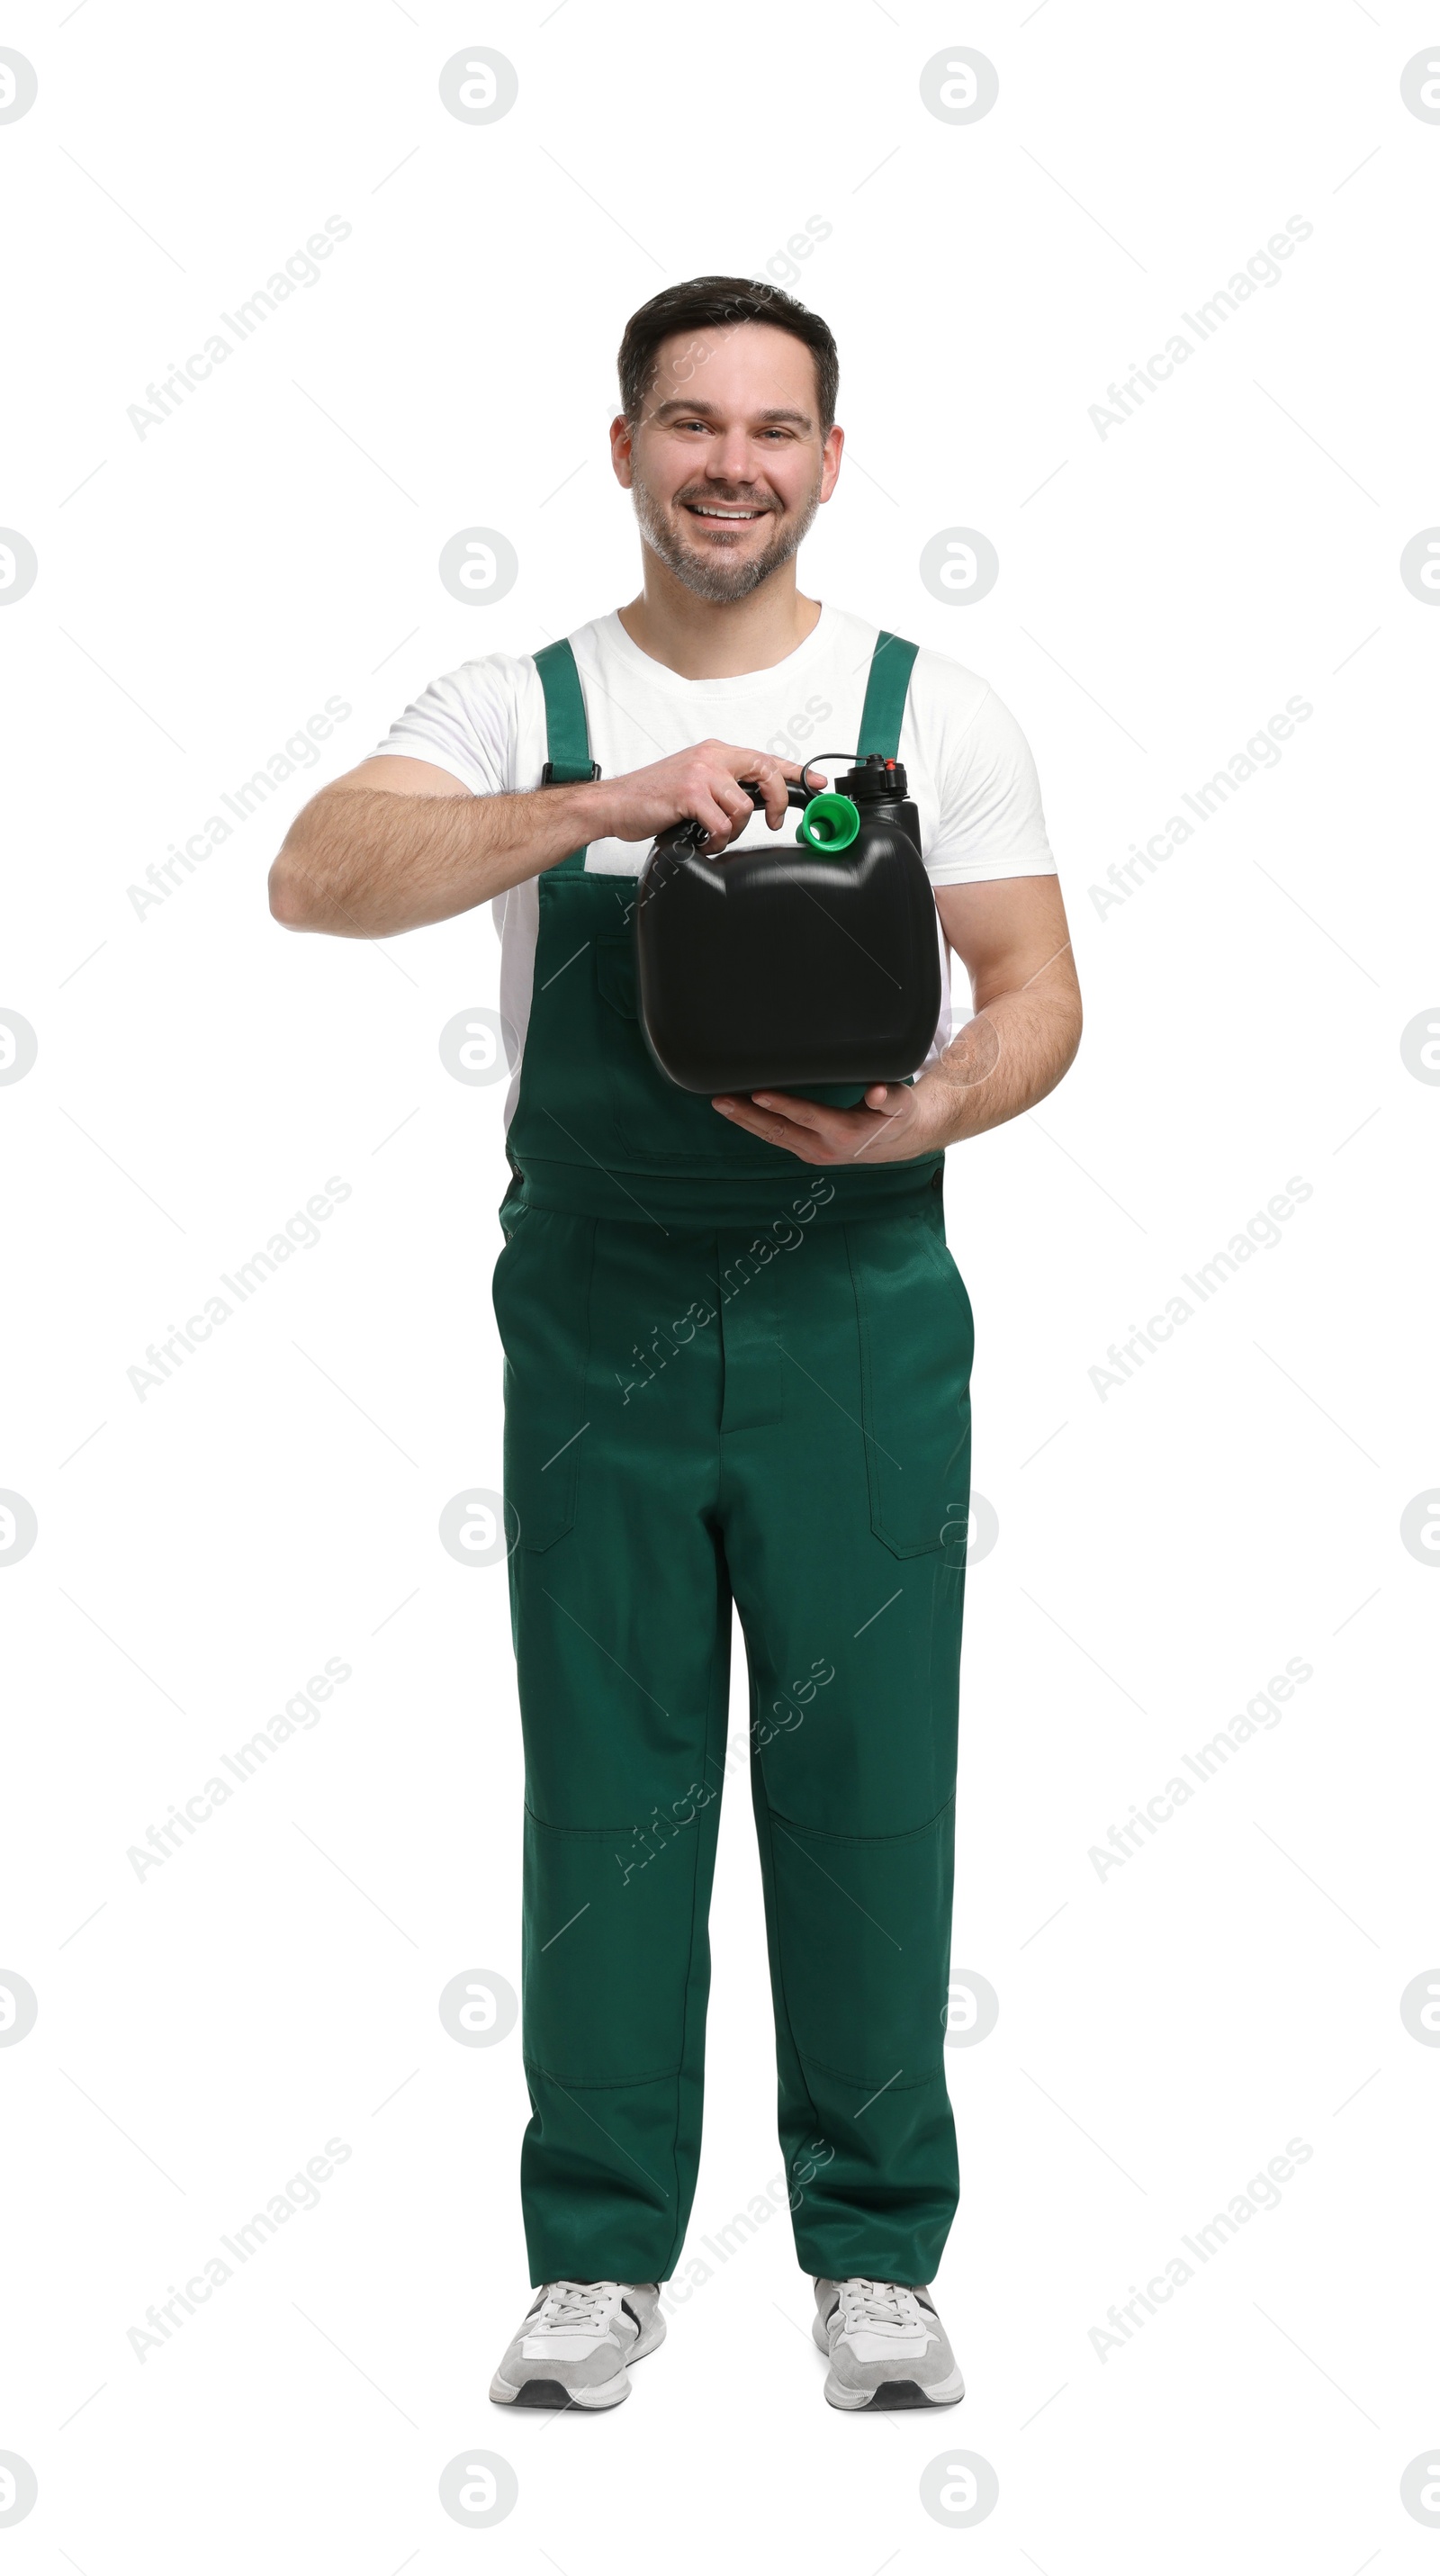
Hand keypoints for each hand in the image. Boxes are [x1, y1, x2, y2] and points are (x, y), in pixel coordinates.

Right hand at [583, 739, 817, 850]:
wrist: (614, 804)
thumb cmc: (651, 797)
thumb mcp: (694, 783)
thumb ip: (723, 786)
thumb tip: (755, 804)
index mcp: (715, 752)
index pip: (765, 758)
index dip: (797, 771)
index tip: (818, 782)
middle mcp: (711, 757)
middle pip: (765, 773)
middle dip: (779, 802)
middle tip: (776, 822)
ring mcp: (701, 774)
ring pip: (744, 808)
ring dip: (734, 831)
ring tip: (715, 836)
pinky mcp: (690, 794)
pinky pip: (722, 825)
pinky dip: (715, 841)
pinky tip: (701, 841)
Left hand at [711, 1076, 945, 1165]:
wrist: (900, 1142)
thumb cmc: (897, 1116)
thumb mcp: (900, 1104)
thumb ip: (889, 1097)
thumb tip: (877, 1091)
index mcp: (844, 1133)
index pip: (806, 1116)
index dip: (781, 1104)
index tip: (758, 1093)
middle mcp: (823, 1147)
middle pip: (779, 1130)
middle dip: (748, 1115)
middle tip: (721, 1099)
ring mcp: (812, 1152)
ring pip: (772, 1137)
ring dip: (745, 1121)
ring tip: (721, 1103)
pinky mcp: (806, 1151)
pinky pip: (776, 1138)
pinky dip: (755, 1126)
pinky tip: (738, 1113)